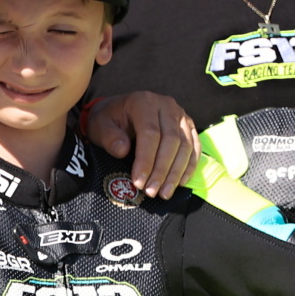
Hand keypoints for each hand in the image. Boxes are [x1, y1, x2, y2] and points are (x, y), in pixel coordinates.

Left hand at [82, 91, 197, 197]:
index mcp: (143, 102)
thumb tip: (123, 151)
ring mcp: (180, 115)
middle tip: (152, 192)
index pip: (150, 134)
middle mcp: (166, 105)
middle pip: (171, 140)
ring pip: (185, 145)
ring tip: (164, 193)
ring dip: (176, 172)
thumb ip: (109, 137)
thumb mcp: (99, 126)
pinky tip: (180, 183)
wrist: (119, 110)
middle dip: (162, 170)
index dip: (146, 160)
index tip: (139, 183)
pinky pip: (194, 147)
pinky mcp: (188, 125)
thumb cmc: (109, 120)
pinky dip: (189, 166)